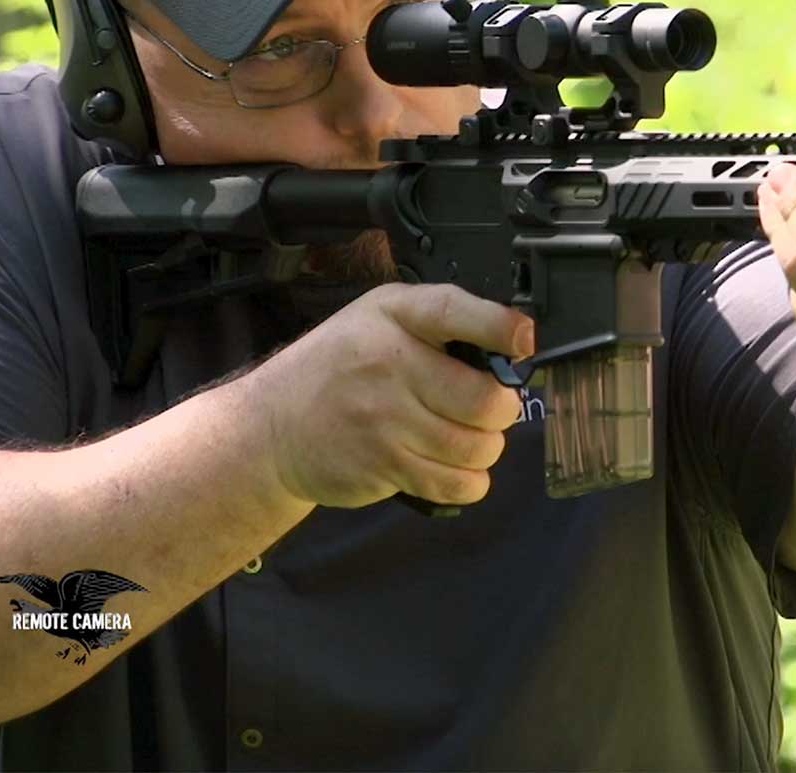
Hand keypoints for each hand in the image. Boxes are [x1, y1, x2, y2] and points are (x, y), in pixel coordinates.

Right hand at [231, 283, 535, 508]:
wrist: (269, 429)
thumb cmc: (336, 368)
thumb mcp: (375, 320)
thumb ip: (437, 322)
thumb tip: (514, 342)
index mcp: (392, 317)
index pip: (453, 312)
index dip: (498, 326)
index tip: (526, 339)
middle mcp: (389, 365)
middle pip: (485, 399)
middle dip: (501, 409)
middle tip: (488, 408)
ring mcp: (386, 421)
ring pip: (478, 446)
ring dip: (485, 447)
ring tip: (466, 437)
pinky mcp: (384, 466)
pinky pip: (457, 483)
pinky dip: (469, 481)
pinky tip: (453, 466)